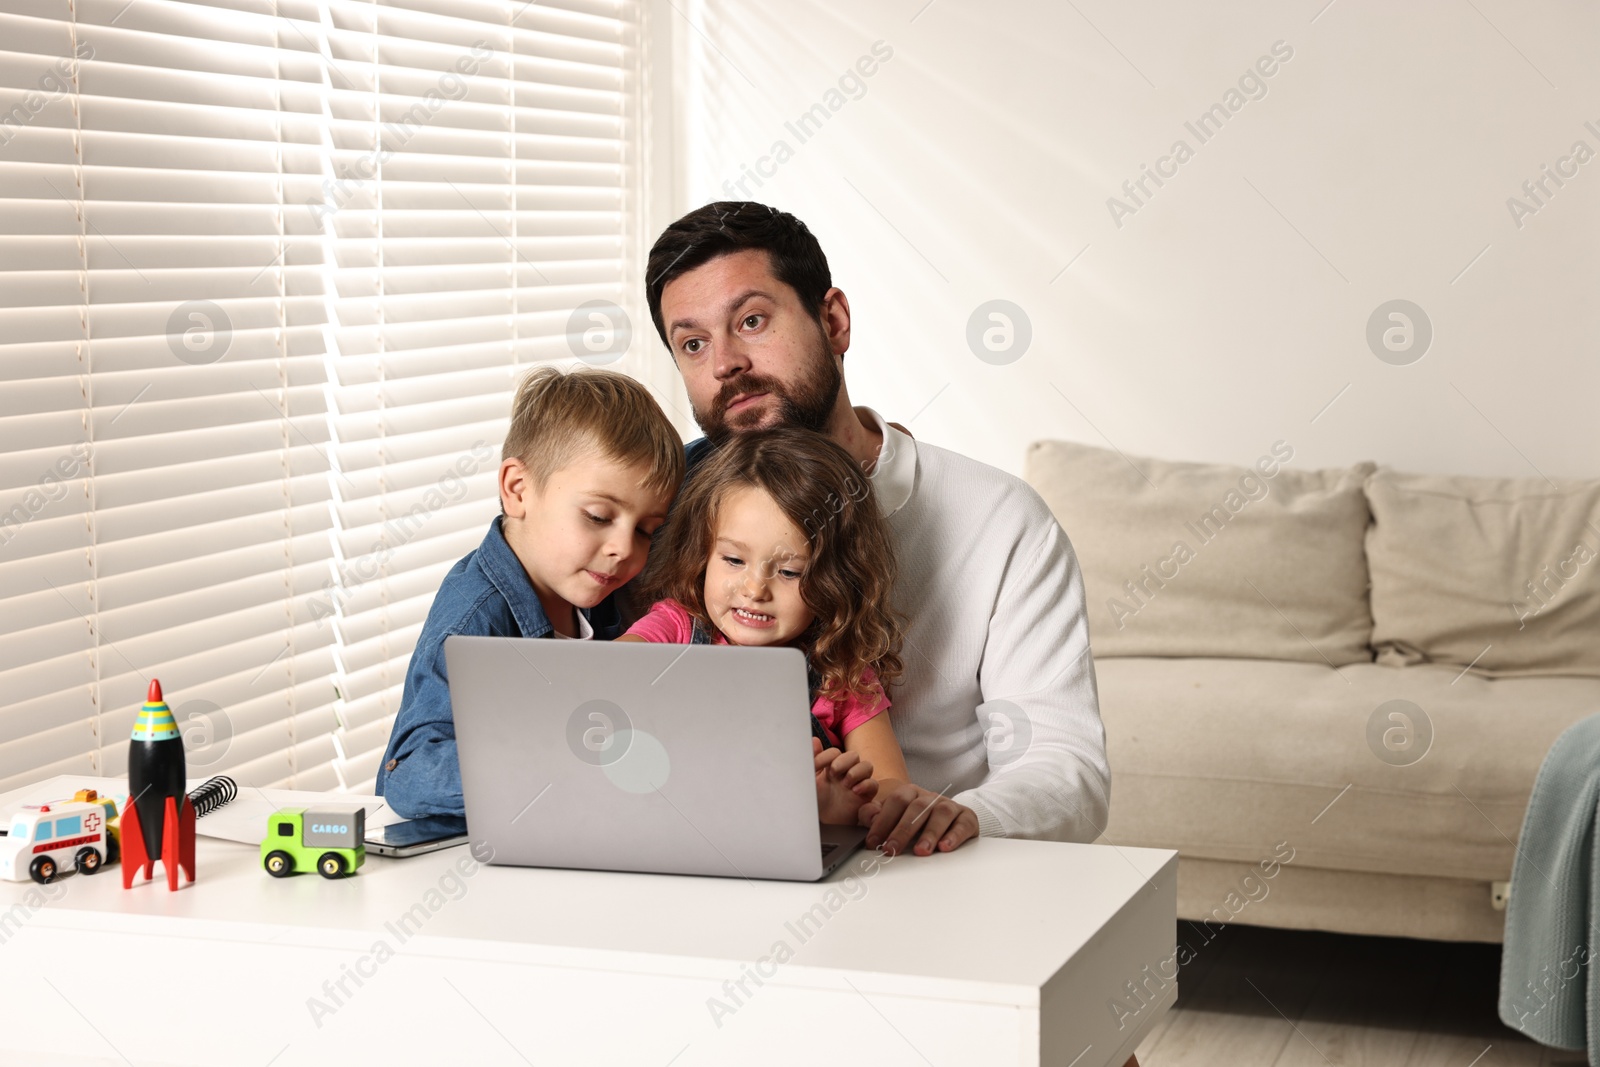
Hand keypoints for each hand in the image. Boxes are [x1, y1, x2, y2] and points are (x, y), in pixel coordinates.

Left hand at [813, 737, 878, 825]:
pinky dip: (866, 784)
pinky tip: (854, 791)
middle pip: (853, 755)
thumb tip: (814, 740)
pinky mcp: (865, 796)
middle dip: (844, 761)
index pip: (834, 752)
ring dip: (856, 771)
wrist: (822, 824)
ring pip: (866, 766)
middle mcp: (846, 772)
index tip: (816, 766)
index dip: (826, 756)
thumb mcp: (809, 781)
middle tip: (833, 772)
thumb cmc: (816, 802)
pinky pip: (873, 784)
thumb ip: (812, 762)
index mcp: (831, 767)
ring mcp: (856, 783)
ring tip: (846, 783)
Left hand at [858, 782, 978, 856]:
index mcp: (910, 793)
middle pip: (917, 808)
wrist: (950, 820)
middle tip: (892, 850)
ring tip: (921, 851)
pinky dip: (955, 836)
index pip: (895, 801)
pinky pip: (963, 823)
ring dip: (930, 833)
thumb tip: (868, 817)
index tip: (873, 842)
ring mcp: (950, 806)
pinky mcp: (967, 818)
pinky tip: (945, 847)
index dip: (882, 821)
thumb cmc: (916, 822)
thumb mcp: (891, 818)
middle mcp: (930, 797)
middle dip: (902, 830)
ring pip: (941, 813)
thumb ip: (874, 815)